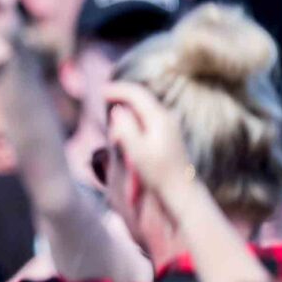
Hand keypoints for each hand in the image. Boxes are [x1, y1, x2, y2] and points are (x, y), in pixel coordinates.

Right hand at [101, 80, 196, 197]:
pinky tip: (127, 138)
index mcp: (159, 118)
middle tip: (103, 110)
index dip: (116, 89)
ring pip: (143, 110)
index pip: (136, 93)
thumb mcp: (136, 151)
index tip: (99, 91)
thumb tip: (117, 110)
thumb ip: (125, 127)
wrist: (181, 191)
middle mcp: (166, 117)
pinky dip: (133, 123)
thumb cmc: (158, 173)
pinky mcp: (168, 135)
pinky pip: (147, 120)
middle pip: (140, 99)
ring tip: (115, 136)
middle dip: (120, 101)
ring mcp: (169, 126)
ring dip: (126, 116)